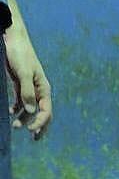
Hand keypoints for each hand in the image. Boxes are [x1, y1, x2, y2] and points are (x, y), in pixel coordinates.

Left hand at [3, 24, 51, 139]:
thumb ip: (27, 92)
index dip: (40, 123)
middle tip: (34, 139)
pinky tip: (11, 113)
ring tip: (14, 126)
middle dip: (39, 126)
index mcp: (44, 89)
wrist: (12, 38)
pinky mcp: (19, 85)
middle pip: (42, 114)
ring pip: (29, 109)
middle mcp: (38, 91)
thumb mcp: (23, 73)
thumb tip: (31, 111)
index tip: (30, 130)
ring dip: (24, 119)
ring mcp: (29, 88)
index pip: (46, 111)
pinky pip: (20, 102)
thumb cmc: (19, 53)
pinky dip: (16, 109)